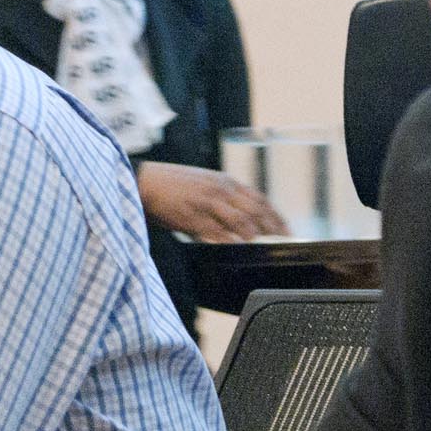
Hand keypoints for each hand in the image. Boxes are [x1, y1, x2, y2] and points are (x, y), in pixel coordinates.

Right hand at [138, 163, 288, 241]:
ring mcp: (207, 204)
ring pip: (240, 222)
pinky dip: (231, 243)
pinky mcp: (194, 218)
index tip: (285, 228)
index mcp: (224, 181)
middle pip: (255, 211)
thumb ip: (223, 197)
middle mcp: (220, 190)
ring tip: (264, 247)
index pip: (259, 199)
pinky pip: (218, 234)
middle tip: (283, 241)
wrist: (145, 182)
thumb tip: (241, 220)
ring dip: (254, 236)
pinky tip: (239, 249)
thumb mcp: (204, 182)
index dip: (275, 215)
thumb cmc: (172, 184)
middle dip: (272, 228)